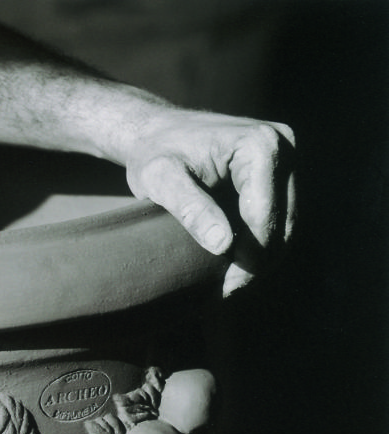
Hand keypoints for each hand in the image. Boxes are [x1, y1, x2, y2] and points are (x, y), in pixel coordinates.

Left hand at [123, 107, 295, 295]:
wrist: (156, 132)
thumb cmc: (154, 154)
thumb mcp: (161, 180)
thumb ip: (191, 209)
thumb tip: (224, 244)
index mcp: (260, 147)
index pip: (265, 217)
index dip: (248, 259)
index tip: (223, 290)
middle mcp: (283, 147)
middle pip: (283, 224)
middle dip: (257, 264)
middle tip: (225, 294)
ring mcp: (286, 159)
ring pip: (285, 225)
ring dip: (261, 258)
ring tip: (227, 286)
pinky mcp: (279, 172)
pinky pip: (277, 217)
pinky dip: (259, 244)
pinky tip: (233, 265)